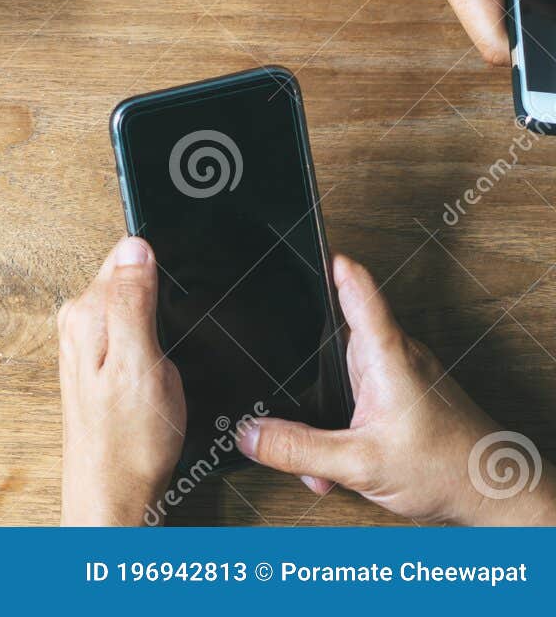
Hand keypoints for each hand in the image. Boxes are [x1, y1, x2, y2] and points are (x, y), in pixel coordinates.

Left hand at [57, 237, 184, 524]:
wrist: (113, 494)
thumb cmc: (127, 442)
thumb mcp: (141, 364)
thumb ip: (132, 302)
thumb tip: (135, 245)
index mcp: (86, 313)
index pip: (126, 255)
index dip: (161, 266)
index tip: (178, 293)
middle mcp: (77, 323)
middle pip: (129, 278)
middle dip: (160, 296)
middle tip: (173, 339)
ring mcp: (85, 344)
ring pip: (132, 306)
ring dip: (157, 322)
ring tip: (166, 360)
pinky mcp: (98, 364)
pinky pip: (130, 331)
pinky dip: (152, 343)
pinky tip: (159, 369)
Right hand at [237, 254, 555, 524]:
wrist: (495, 497)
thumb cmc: (449, 469)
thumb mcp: (359, 463)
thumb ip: (298, 448)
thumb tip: (250, 432)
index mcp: (384, 353)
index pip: (355, 288)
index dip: (328, 265)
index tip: (304, 248)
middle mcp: (394, 355)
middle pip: (333, 337)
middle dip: (303, 377)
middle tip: (285, 406)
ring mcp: (401, 375)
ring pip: (341, 377)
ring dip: (321, 414)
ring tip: (319, 455)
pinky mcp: (404, 396)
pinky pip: (356, 397)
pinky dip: (339, 426)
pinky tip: (336, 460)